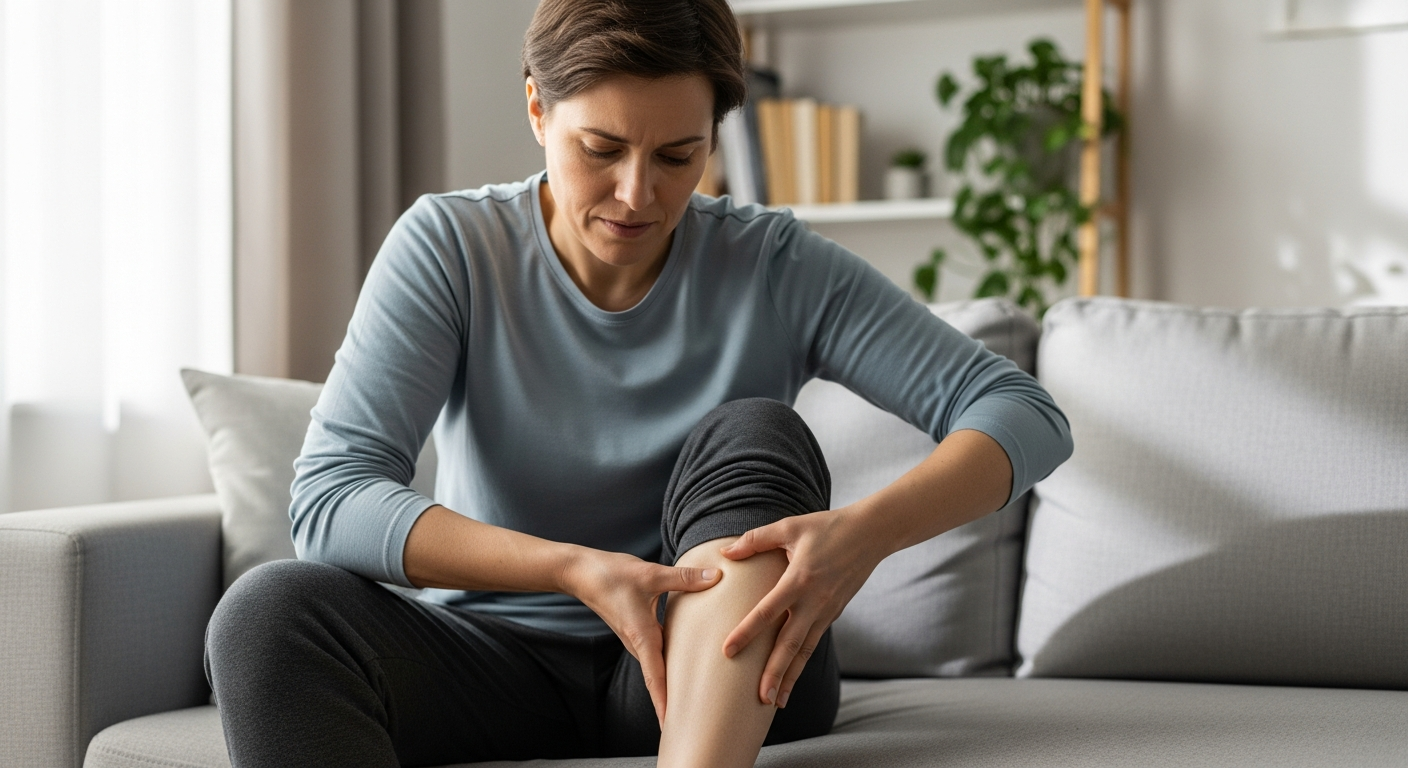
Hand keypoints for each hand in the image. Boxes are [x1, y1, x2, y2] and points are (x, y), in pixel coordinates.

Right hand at [563, 549, 720, 725]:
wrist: (581, 572)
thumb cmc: (611, 575)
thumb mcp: (651, 574)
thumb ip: (684, 578)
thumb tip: (716, 577)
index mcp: (642, 637)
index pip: (655, 678)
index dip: (664, 703)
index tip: (672, 726)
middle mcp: (639, 644)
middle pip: (659, 680)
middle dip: (673, 702)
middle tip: (693, 720)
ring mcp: (637, 639)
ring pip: (658, 667)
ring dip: (671, 684)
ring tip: (693, 699)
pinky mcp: (637, 631)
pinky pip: (657, 654)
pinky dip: (670, 664)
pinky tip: (685, 662)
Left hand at [719, 507, 885, 707]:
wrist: (871, 534)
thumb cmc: (828, 527)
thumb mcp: (790, 526)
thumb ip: (756, 539)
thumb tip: (726, 553)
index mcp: (799, 580)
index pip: (767, 611)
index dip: (746, 632)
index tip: (727, 652)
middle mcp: (814, 601)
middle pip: (790, 644)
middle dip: (774, 673)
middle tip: (759, 699)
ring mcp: (826, 611)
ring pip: (804, 651)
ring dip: (790, 677)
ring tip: (775, 702)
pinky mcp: (834, 614)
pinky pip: (814, 643)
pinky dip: (801, 663)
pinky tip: (790, 677)